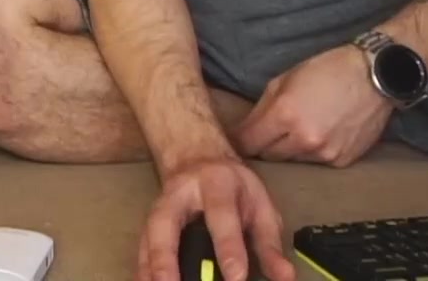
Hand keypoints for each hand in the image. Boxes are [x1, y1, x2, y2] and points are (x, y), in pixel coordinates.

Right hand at [136, 156, 291, 280]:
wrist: (198, 158)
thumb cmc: (235, 188)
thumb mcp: (261, 207)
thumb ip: (269, 244)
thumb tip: (285, 277)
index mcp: (216, 184)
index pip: (220, 215)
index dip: (227, 247)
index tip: (236, 277)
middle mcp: (180, 193)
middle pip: (165, 224)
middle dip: (165, 259)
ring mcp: (159, 206)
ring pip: (147, 237)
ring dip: (149, 268)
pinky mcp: (148, 221)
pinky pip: (141, 248)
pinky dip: (143, 270)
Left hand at [234, 45, 389, 167]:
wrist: (376, 76)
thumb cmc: (328, 70)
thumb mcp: (285, 79)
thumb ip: (263, 107)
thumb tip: (246, 128)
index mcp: (285, 115)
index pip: (248, 142)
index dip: (240, 140)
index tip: (238, 138)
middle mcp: (304, 140)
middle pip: (268, 155)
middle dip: (264, 144)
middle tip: (270, 130)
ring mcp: (325, 154)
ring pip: (292, 160)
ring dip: (290, 148)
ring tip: (301, 127)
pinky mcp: (342, 161)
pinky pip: (316, 162)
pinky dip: (313, 151)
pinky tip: (322, 132)